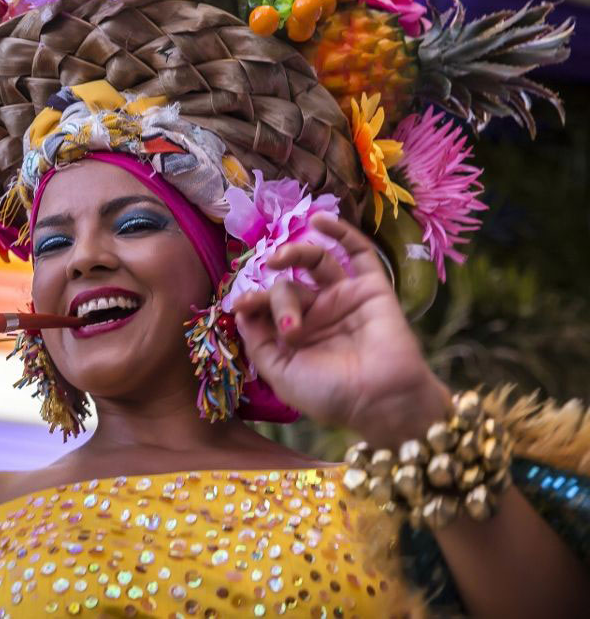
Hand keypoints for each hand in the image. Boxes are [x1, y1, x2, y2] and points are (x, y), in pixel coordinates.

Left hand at [231, 212, 449, 446]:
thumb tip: (240, 312)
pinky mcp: (372, 288)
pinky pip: (358, 253)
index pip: (267, 305)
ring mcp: (344, 297)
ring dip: (295, 251)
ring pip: (316, 262)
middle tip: (289, 324)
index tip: (239, 305)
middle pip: (288, 285)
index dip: (251, 300)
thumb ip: (258, 343)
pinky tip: (320, 219)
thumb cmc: (330, 394)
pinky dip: (341, 233)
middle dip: (278, 299)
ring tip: (279, 257)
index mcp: (295, 334)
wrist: (380, 401)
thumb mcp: (280, 373)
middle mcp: (318, 312)